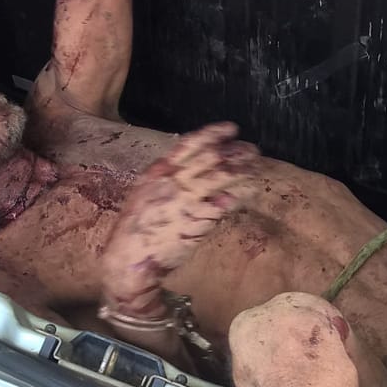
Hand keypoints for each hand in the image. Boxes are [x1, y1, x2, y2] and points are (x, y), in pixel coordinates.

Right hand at [101, 123, 259, 318]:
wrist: (129, 257)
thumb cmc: (136, 228)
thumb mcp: (144, 193)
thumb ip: (165, 179)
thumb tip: (190, 170)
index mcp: (159, 171)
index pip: (190, 144)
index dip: (213, 134)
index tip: (231, 129)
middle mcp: (174, 180)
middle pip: (212, 157)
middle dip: (235, 151)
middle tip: (252, 150)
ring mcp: (188, 198)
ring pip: (222, 176)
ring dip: (243, 170)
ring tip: (257, 168)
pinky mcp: (198, 219)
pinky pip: (226, 201)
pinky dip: (241, 194)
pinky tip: (251, 191)